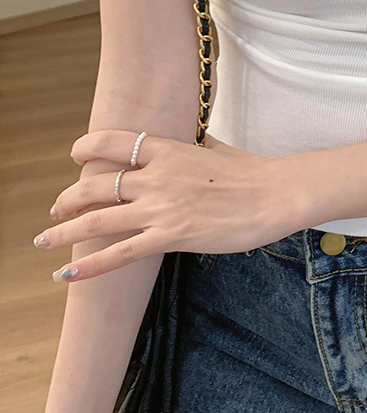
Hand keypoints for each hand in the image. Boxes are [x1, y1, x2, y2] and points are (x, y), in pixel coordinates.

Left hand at [33, 130, 310, 282]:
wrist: (275, 194)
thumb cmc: (253, 172)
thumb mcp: (218, 148)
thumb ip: (198, 146)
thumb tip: (197, 140)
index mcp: (169, 150)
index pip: (114, 142)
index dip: (87, 148)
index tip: (76, 156)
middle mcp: (157, 176)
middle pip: (96, 183)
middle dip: (68, 198)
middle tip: (56, 210)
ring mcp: (161, 207)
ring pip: (97, 218)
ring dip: (63, 231)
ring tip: (44, 240)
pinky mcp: (171, 236)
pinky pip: (120, 253)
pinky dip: (90, 264)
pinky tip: (67, 273)